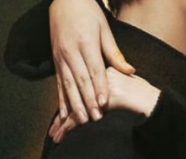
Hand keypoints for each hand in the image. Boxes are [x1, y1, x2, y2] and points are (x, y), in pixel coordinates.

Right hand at [49, 0, 135, 122]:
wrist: (65, 0)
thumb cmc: (89, 13)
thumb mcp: (104, 29)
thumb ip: (114, 53)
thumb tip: (130, 71)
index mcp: (85, 42)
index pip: (94, 69)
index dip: (99, 87)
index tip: (104, 103)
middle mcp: (70, 51)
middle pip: (80, 80)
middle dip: (87, 101)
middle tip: (95, 118)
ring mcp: (61, 56)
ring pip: (67, 84)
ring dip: (74, 104)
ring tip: (81, 120)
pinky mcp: (55, 61)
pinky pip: (58, 82)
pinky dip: (61, 99)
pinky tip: (64, 113)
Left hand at [49, 68, 160, 142]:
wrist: (155, 102)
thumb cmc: (146, 97)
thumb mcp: (131, 86)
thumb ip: (116, 89)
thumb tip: (106, 98)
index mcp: (103, 72)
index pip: (80, 90)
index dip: (69, 103)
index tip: (61, 116)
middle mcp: (97, 79)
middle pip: (73, 99)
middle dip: (62, 117)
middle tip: (53, 130)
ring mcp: (98, 90)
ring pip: (74, 109)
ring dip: (62, 125)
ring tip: (55, 137)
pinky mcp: (101, 102)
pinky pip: (80, 116)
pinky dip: (70, 126)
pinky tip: (63, 136)